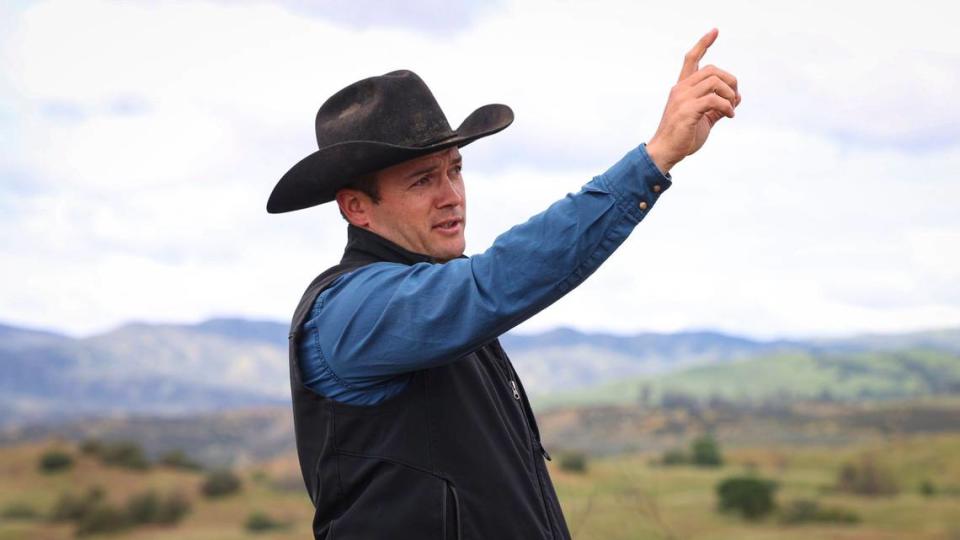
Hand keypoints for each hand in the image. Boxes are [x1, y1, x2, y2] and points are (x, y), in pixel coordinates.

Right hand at [646, 28, 740, 173]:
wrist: (666, 153)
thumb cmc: (682, 137)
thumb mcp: (703, 119)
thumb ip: (717, 107)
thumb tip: (736, 99)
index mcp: (682, 88)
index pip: (691, 59)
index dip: (703, 44)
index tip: (714, 31)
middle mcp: (681, 89)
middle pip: (712, 70)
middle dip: (731, 81)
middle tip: (735, 99)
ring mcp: (683, 99)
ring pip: (715, 82)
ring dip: (730, 95)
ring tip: (731, 109)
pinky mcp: (688, 110)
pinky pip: (714, 99)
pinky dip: (727, 107)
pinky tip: (729, 115)